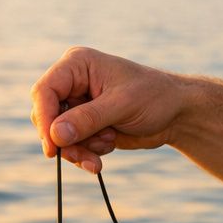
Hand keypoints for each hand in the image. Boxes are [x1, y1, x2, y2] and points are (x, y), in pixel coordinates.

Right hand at [29, 46, 192, 172]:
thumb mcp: (122, 105)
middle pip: (47, 116)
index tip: (52, 146)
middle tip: (84, 157)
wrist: (177, 114)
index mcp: (77, 65)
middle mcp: (73, 83)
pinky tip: (110, 147)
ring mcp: (78, 104)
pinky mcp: (86, 124)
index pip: (45, 91)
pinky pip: (73, 144)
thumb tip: (55, 135)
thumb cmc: (155, 97)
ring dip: (80, 148)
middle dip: (65, 140)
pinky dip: (87, 152)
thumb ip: (88, 119)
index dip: (44, 119)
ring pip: (58, 135)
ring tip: (106, 148)